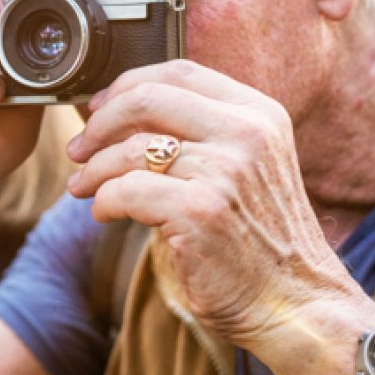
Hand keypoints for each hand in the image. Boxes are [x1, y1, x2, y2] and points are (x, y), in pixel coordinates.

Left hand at [66, 59, 356, 347]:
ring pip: (130, 150)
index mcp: (259, 114)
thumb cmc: (260, 240)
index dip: (126, 85)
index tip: (98, 109)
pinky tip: (104, 213)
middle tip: (78, 149)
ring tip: (81, 186)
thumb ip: (203, 133)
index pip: (178, 71)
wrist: (296, 304)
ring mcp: (226, 171)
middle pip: (146, 98)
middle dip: (99, 123)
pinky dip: (104, 201)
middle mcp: (247, 134)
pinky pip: (127, 191)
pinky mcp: (201, 212)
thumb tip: (120, 111)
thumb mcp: (248, 166)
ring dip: (93, 170)